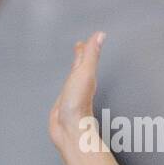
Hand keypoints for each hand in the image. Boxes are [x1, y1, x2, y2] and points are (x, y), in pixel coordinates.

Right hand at [49, 32, 104, 154]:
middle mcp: (81, 86)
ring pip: (73, 78)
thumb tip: (100, 35)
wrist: (70, 129)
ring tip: (74, 63)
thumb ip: (91, 55)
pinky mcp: (63, 105)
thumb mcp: (84, 73)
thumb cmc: (78, 103)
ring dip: (74, 69)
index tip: (84, 40)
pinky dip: (65, 84)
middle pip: (80, 67)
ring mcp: (72, 95)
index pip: (85, 58)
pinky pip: (65, 90)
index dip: (85, 48)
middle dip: (80, 56)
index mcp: (86, 77)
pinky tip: (65, 87)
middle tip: (80, 46)